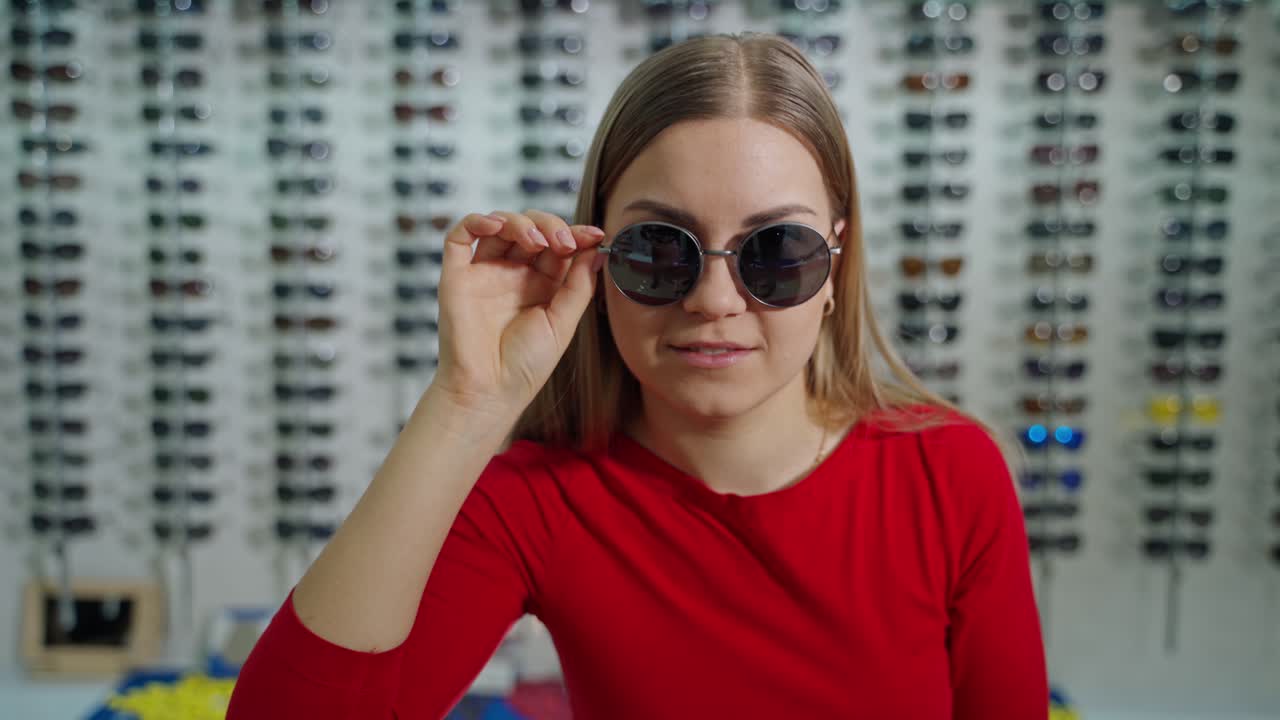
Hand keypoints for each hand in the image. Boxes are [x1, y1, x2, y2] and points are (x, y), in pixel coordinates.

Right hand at [431, 210, 606, 416]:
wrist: (490, 391)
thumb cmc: (526, 366)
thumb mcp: (563, 323)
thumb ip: (579, 285)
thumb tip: (596, 250)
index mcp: (541, 285)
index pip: (558, 246)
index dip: (576, 234)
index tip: (595, 235)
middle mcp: (513, 274)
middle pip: (531, 229)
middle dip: (551, 227)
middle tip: (564, 243)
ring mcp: (484, 272)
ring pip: (500, 225)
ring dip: (521, 223)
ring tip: (537, 242)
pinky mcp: (457, 274)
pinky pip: (460, 236)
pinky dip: (477, 221)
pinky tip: (496, 225)